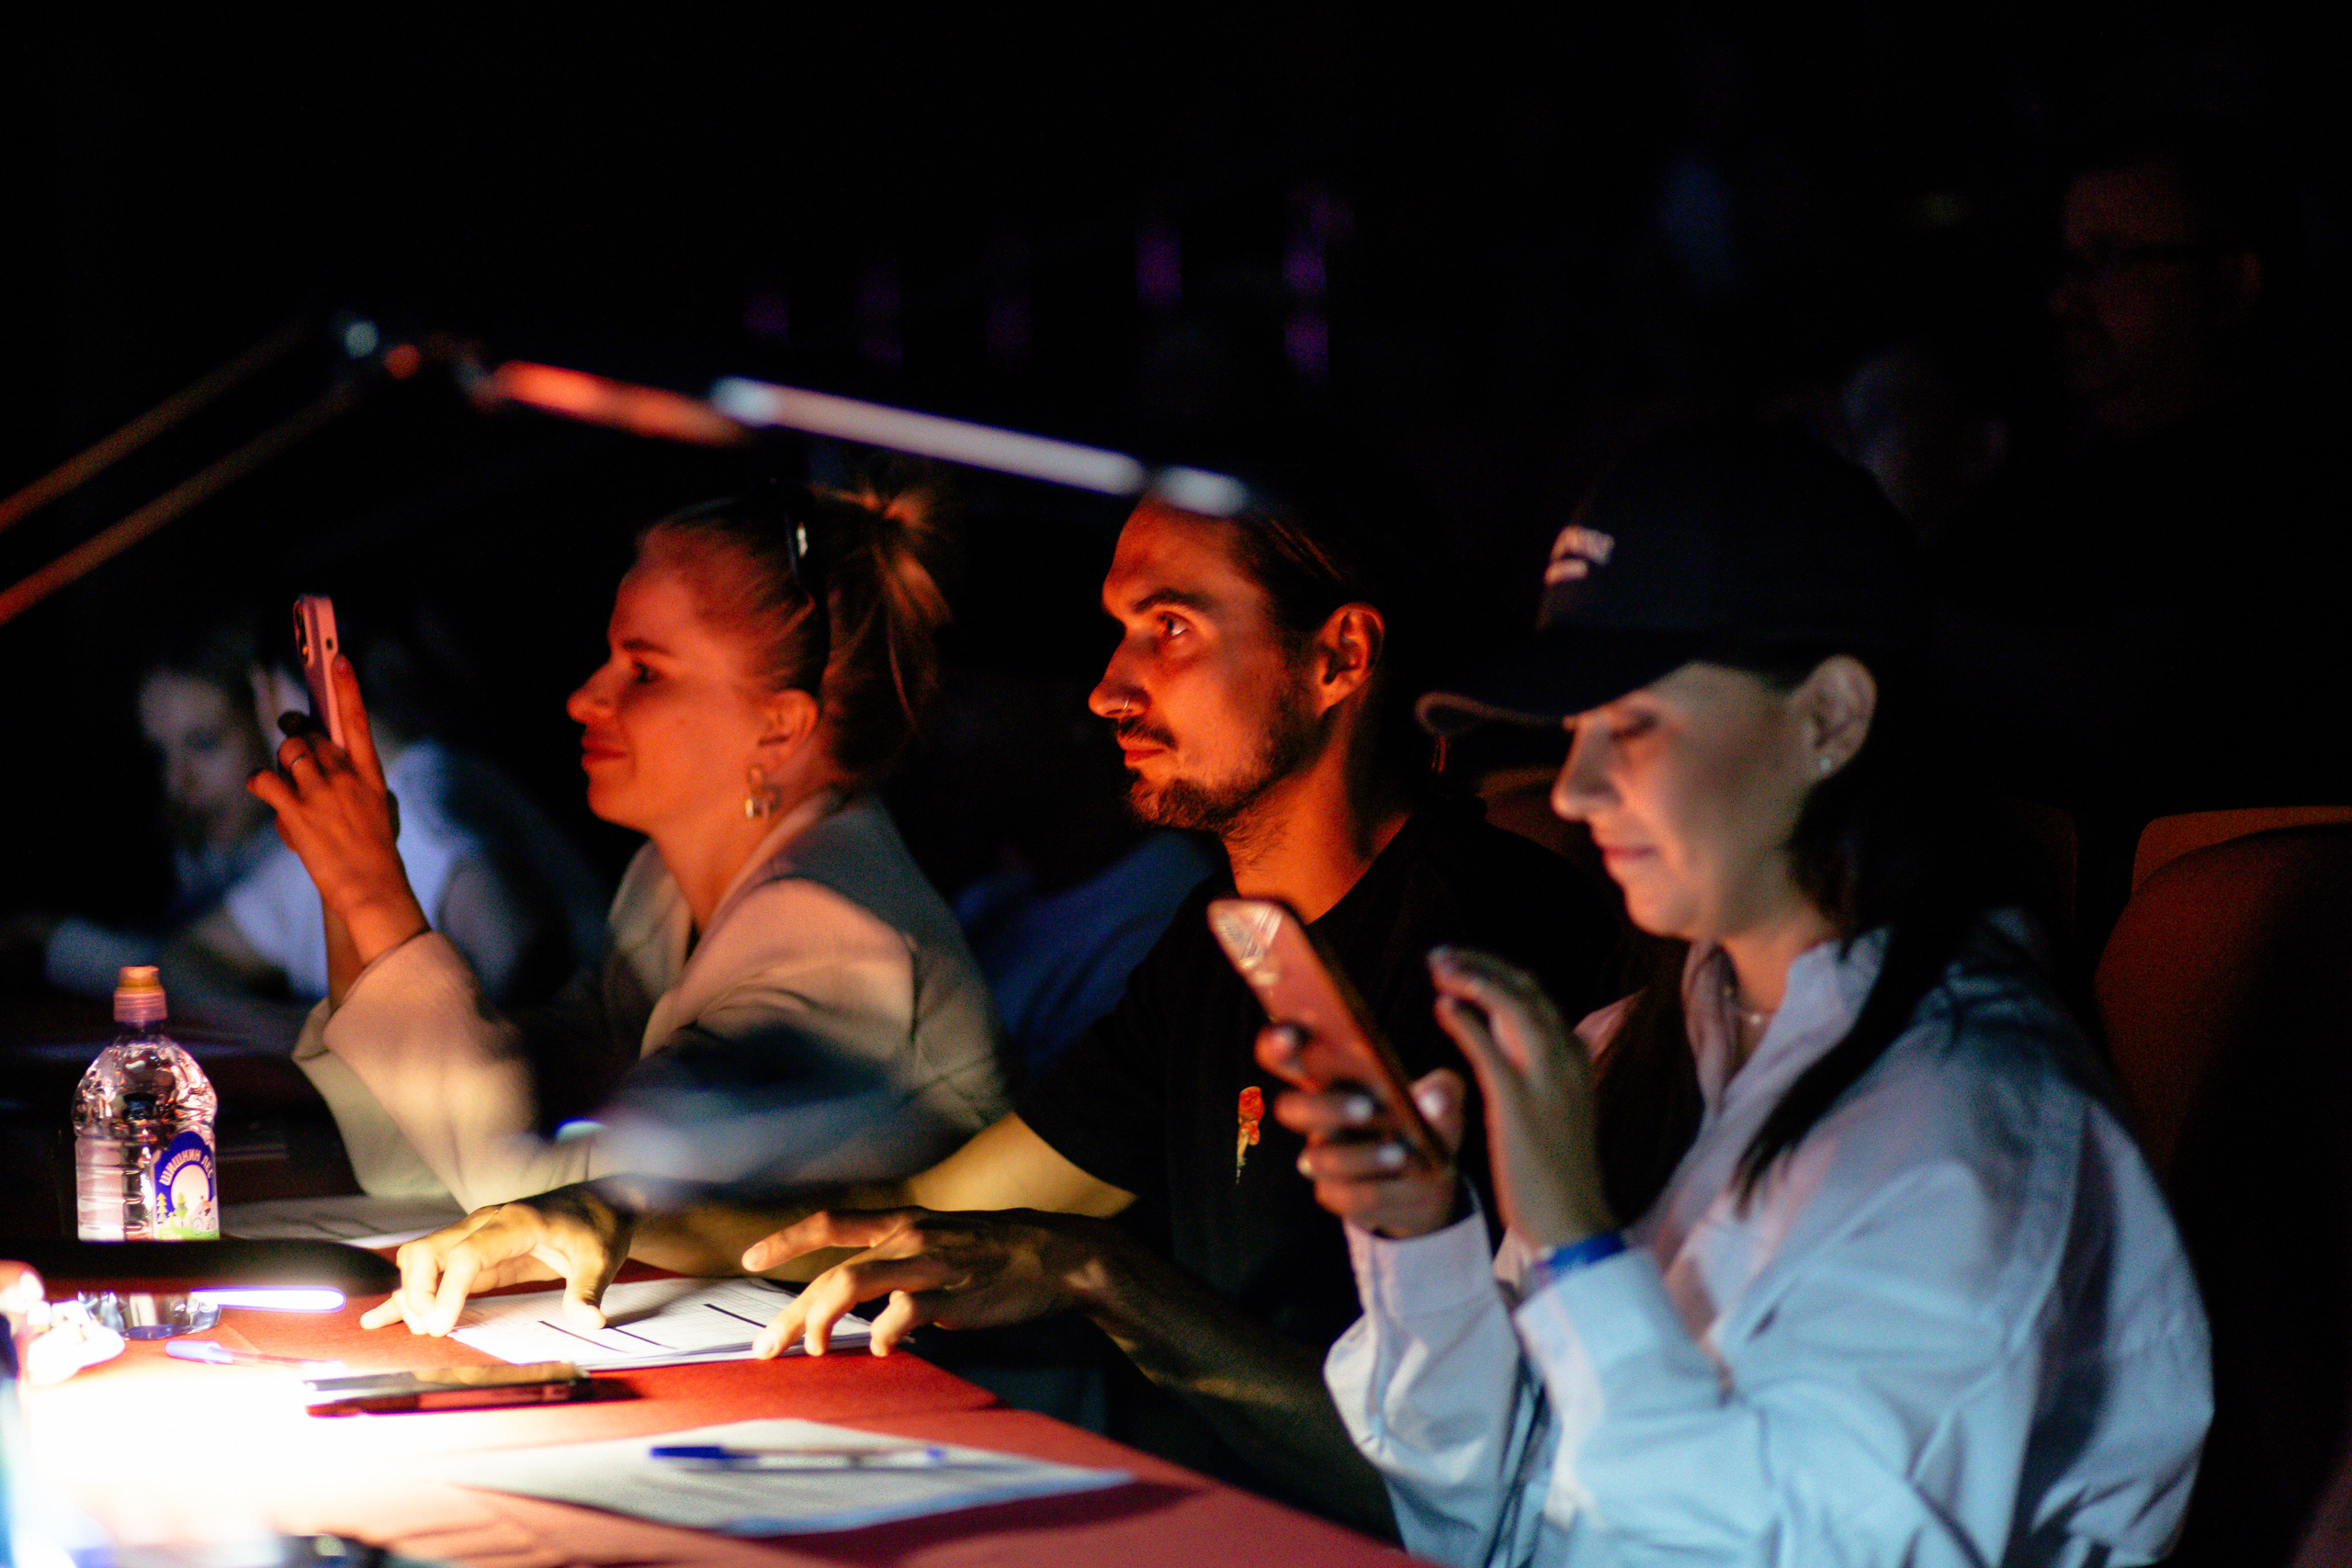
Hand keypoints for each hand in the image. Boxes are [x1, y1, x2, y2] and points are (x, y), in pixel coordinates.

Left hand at [245, 655, 426, 966]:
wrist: (371, 885)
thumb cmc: (374, 849)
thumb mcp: (379, 807)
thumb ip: (354, 779)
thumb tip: (323, 765)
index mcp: (369, 773)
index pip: (356, 722)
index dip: (348, 688)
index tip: (339, 660)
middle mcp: (345, 776)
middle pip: (310, 737)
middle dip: (298, 744)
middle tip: (297, 762)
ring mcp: (321, 792)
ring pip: (288, 752)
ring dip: (283, 764)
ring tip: (289, 787)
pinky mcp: (297, 812)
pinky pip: (265, 780)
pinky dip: (259, 781)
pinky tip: (265, 791)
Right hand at [358, 1185, 633, 1336]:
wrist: (599, 1205)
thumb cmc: (598, 1229)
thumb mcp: (601, 1259)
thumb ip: (589, 1290)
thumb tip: (591, 1321)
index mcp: (518, 1222)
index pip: (468, 1252)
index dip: (448, 1289)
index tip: (440, 1327)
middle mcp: (487, 1222)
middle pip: (430, 1251)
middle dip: (419, 1292)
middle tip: (434, 1331)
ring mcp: (475, 1234)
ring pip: (421, 1257)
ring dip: (411, 1293)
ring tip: (421, 1329)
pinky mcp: (472, 1250)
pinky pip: (429, 1267)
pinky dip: (405, 1293)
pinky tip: (378, 1319)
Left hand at [741, 1208, 1106, 1357]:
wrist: (1055, 1254)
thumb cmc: (994, 1253)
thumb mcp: (940, 1240)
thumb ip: (899, 1263)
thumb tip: (858, 1301)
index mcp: (903, 1223)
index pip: (832, 1223)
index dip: (787, 1239)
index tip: (748, 1259)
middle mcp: (909, 1238)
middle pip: (832, 1273)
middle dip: (793, 1313)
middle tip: (767, 1347)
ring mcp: (929, 1265)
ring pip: (854, 1283)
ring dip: (823, 1320)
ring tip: (813, 1350)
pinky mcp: (954, 1296)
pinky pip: (906, 1313)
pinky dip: (886, 1334)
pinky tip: (882, 1350)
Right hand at [1263, 1023, 1466, 1238]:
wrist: (1430, 1180)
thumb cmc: (1424, 1121)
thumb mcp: (1442, 1099)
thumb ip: (1443, 1090)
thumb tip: (1435, 1100)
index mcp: (1330, 1076)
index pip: (1286, 1053)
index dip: (1278, 1042)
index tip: (1290, 1036)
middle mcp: (1319, 1115)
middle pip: (1289, 1109)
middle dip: (1323, 1107)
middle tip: (1367, 1107)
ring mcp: (1324, 1157)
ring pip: (1316, 1160)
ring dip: (1359, 1156)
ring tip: (1400, 1152)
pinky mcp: (1337, 1194)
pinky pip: (1344, 1196)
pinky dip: (1377, 1189)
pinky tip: (1405, 1181)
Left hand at [1428, 946, 1615, 1249]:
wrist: (1573, 1219)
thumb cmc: (1556, 1167)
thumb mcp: (1553, 1103)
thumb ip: (1530, 1064)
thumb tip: (1492, 1031)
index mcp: (1574, 1055)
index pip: (1534, 994)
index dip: (1495, 971)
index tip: (1459, 962)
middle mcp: (1565, 1057)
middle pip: (1523, 987)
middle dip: (1480, 964)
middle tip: (1440, 956)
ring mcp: (1545, 1078)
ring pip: (1511, 1005)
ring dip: (1472, 977)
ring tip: (1437, 966)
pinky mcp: (1519, 1104)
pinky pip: (1489, 1049)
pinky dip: (1465, 1021)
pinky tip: (1443, 1008)